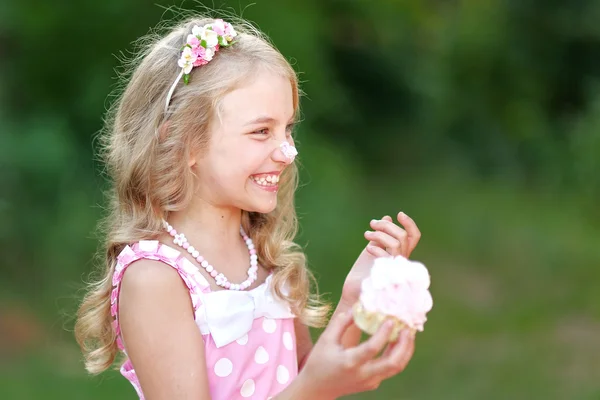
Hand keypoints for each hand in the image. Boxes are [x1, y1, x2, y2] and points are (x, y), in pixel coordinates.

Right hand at [294, 311, 415, 398]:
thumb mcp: (326, 339)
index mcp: (350, 362)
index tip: (391, 320)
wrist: (317, 388)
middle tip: (407, 329)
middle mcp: (363, 374)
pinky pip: (390, 369)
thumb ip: (341, 323)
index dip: (383, 334)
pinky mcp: (373, 383)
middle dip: (405, 345)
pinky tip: (397, 341)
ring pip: (396, 368)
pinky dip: (397, 355)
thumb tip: (358, 308)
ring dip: (405, 350)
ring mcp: (370, 381)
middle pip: (393, 363)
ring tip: (407, 333)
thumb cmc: (319, 361)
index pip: (372, 349)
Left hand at [341, 212, 420, 308]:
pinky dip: (378, 249)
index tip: (399, 214)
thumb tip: (387, 218)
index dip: (410, 224)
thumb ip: (382, 235)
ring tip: (366, 235)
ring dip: (380, 235)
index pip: (414, 237)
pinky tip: (368, 249)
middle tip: (372, 223)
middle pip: (403, 237)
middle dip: (387, 226)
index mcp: (399, 253)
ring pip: (397, 243)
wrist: (353, 290)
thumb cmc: (363, 271)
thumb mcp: (373, 247)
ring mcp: (394, 268)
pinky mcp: (387, 274)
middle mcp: (400, 260)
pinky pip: (388, 257)